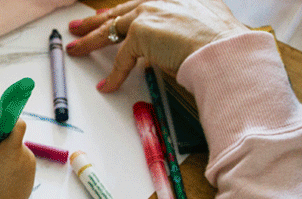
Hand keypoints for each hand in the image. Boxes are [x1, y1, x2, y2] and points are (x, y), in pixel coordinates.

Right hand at [0, 120, 35, 198]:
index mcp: (12, 153)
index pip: (18, 124)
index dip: (7, 120)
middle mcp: (26, 155)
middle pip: (14, 135)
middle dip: (1, 139)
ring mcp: (30, 162)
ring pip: (16, 145)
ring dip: (5, 151)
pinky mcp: (31, 168)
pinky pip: (20, 155)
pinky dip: (11, 159)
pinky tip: (3, 174)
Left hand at [66, 0, 247, 91]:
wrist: (225, 49)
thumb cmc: (223, 43)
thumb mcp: (207, 26)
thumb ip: (188, 28)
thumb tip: (182, 42)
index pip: (137, 5)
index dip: (120, 13)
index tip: (107, 16)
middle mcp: (158, 1)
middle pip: (118, 13)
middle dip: (95, 21)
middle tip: (79, 27)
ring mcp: (148, 14)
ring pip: (111, 30)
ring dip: (90, 42)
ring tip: (76, 50)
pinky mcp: (141, 33)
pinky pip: (121, 59)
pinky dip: (114, 76)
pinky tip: (107, 86)